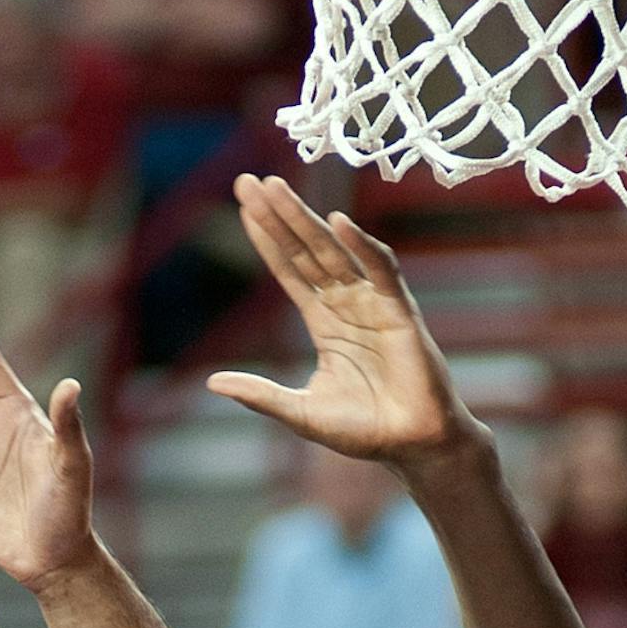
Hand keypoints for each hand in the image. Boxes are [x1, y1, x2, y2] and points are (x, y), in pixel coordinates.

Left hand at [209, 176, 476, 464]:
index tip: (243, 207)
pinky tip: (338, 224)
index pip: (289, 270)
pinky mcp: (401, 313)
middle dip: (278, 216)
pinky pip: (381, 271)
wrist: (413, 446)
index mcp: (325, 322)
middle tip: (248, 182)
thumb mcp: (300, 412)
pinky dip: (362, 247)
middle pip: (305, 251)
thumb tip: (213, 382)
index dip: (266, 239)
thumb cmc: (364, 431)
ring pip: (335, 252)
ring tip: (277, 189)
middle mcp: (347, 304)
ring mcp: (374, 304)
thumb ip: (260, 395)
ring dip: (306, 220)